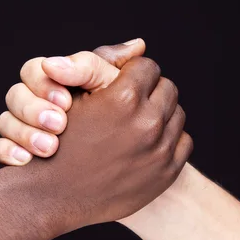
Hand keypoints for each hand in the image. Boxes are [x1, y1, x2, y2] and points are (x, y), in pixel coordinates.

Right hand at [0, 39, 147, 163]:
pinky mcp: (17, 157)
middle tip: (59, 124)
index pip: (35, 70)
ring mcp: (23, 131)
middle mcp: (33, 104)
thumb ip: (114, 69)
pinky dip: (9, 153)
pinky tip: (26, 161)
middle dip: (34, 109)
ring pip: (4, 122)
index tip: (67, 100)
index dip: (46, 82)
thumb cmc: (111, 126)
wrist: (103, 178)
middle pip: (15, 94)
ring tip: (49, 148)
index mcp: (52, 83)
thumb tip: (139, 46)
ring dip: (25, 132)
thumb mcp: (113, 94)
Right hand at [13, 53, 192, 230]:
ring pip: (177, 115)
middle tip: (130, 105)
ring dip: (161, 116)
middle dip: (150, 93)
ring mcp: (159, 151)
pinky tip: (146, 145)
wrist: (55, 195)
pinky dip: (168, 141)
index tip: (121, 85)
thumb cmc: (58, 142)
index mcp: (124, 98)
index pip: (146, 67)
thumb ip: (103, 64)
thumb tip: (140, 44)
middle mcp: (147, 124)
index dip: (132, 74)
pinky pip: (183, 142)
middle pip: (167, 89)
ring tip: (137, 125)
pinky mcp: (166, 173)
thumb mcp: (72, 96)